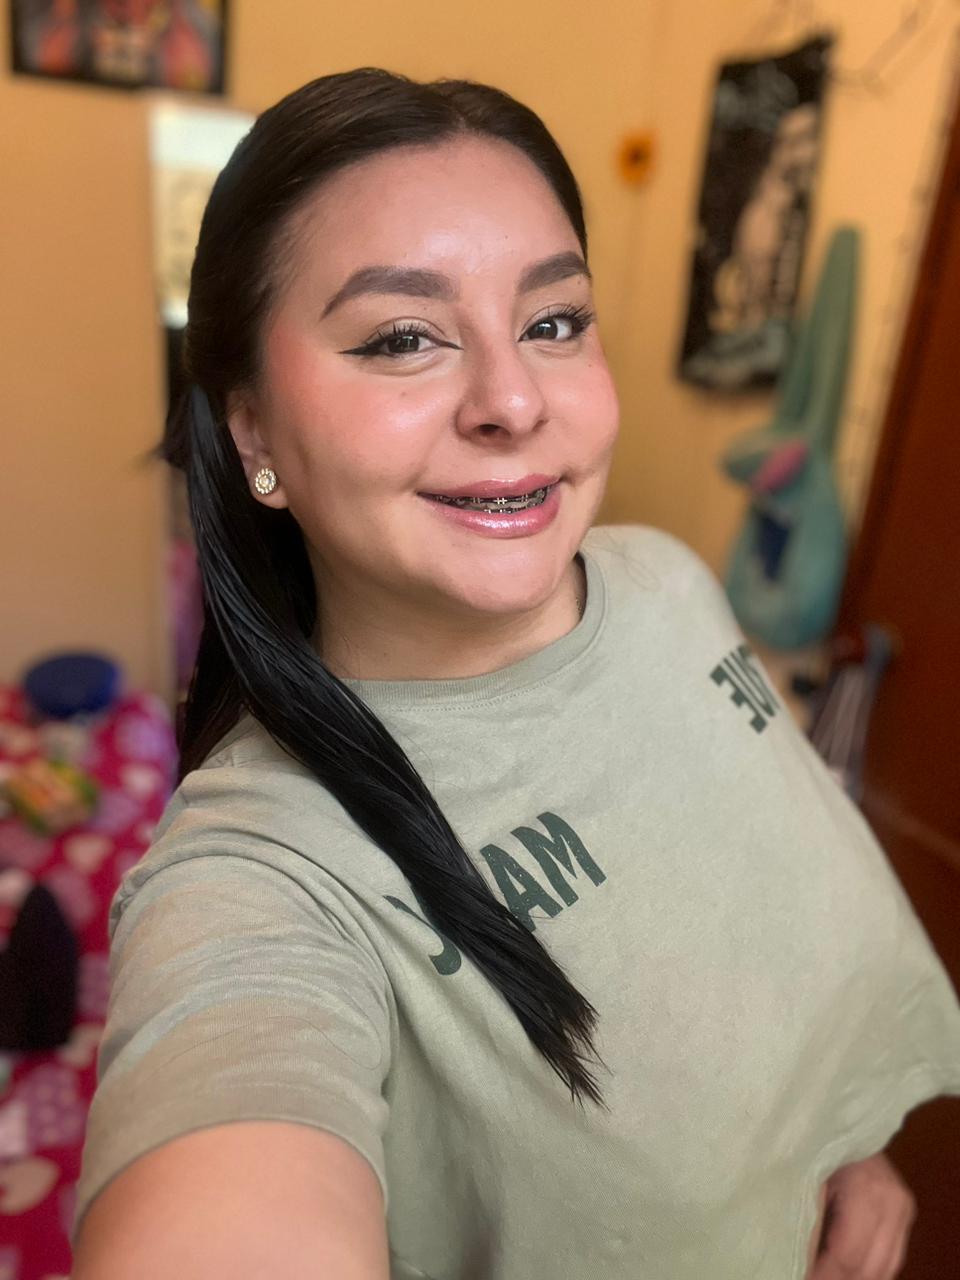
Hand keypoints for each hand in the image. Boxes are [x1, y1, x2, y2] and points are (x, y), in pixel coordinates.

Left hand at [809, 1152, 915, 1278]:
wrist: (839, 1114)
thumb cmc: (815, 1141)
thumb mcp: (804, 1177)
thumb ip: (806, 1221)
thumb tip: (799, 1263)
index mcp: (867, 1191)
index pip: (847, 1255)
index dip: (822, 1273)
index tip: (800, 1274)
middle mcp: (894, 1202)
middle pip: (870, 1267)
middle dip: (839, 1277)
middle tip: (811, 1275)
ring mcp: (903, 1206)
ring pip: (885, 1267)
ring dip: (856, 1274)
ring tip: (826, 1271)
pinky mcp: (904, 1209)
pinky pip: (892, 1255)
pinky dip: (868, 1265)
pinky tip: (845, 1263)